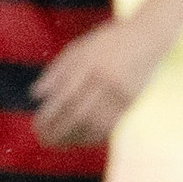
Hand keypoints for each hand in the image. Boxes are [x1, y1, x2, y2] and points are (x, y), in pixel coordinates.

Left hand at [30, 15, 171, 148]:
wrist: (147, 36)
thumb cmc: (107, 42)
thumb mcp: (79, 48)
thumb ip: (56, 70)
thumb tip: (35, 95)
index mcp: (87, 63)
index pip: (63, 96)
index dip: (48, 115)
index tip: (36, 126)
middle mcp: (103, 78)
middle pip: (77, 113)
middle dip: (58, 131)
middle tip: (44, 141)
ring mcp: (120, 90)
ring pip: (94, 122)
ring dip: (75, 138)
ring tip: (60, 145)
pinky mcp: (132, 100)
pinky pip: (111, 124)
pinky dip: (95, 135)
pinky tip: (82, 141)